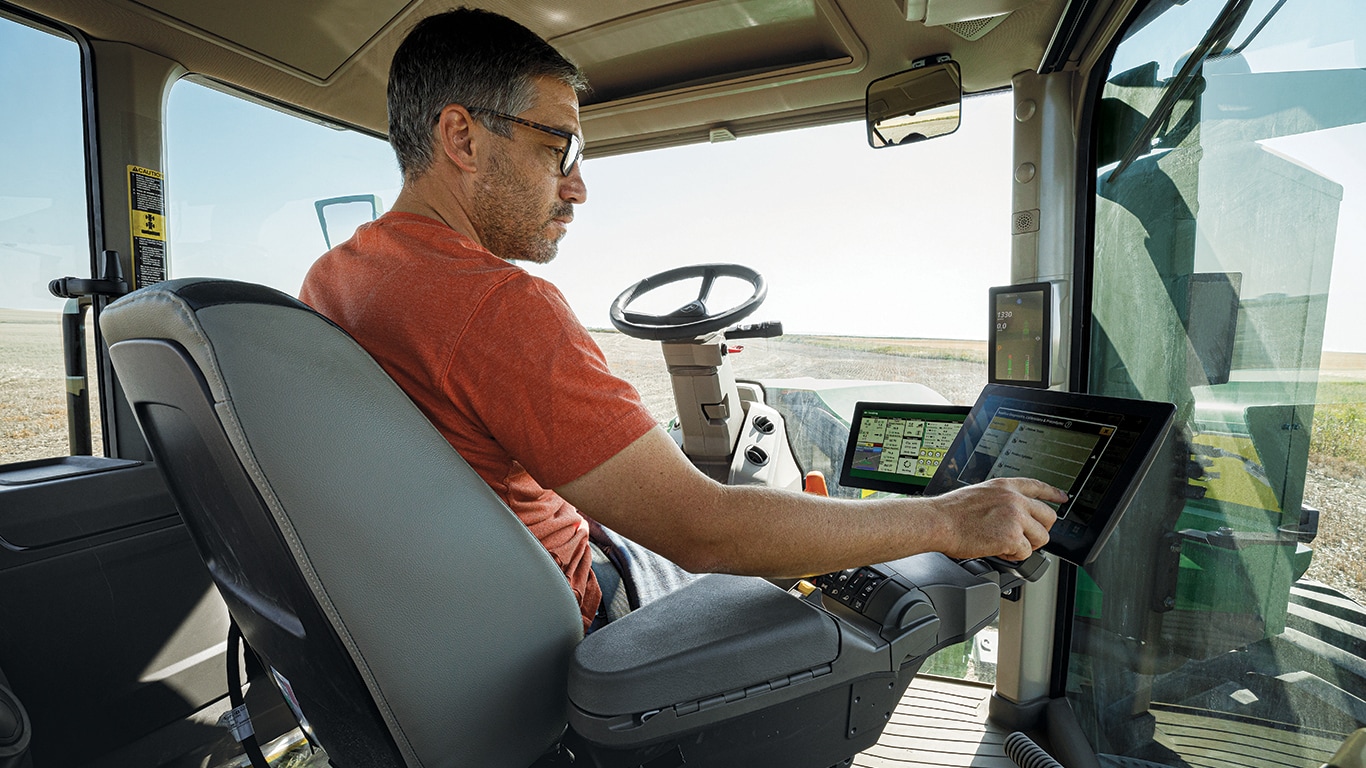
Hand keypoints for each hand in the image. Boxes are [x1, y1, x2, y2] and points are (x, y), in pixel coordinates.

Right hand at [932, 477, 1064, 560]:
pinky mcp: (1012, 536)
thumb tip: (1011, 516)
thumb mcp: (980, 494)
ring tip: (1007, 545)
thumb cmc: (951, 512)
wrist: (939, 522)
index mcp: (1005, 486)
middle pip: (1048, 516)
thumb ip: (1000, 500)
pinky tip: (997, 550)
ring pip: (1041, 537)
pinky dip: (1013, 556)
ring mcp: (1015, 517)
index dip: (1053, 493)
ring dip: (1027, 545)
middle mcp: (1014, 499)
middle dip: (1040, 529)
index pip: (1038, 486)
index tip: (1063, 498)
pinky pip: (1025, 553)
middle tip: (1027, 537)